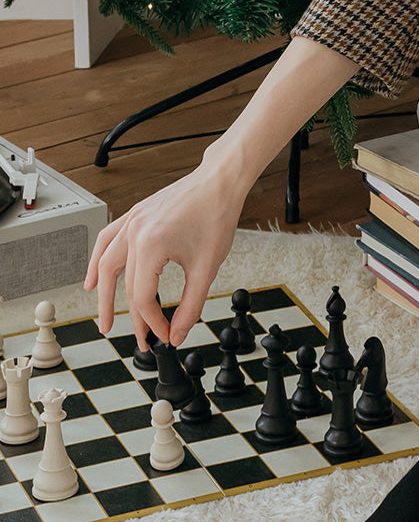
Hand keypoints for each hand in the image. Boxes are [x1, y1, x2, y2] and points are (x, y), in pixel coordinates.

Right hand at [85, 161, 244, 349]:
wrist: (220, 182)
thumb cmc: (217, 216)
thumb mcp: (207, 267)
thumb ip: (190, 305)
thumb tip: (177, 333)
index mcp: (150, 246)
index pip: (142, 298)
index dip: (154, 323)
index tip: (166, 336)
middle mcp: (133, 233)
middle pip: (123, 286)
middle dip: (132, 317)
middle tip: (139, 340)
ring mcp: (130, 222)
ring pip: (104, 264)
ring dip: (103, 294)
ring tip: (105, 318)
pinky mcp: (134, 215)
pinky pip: (107, 242)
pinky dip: (98, 262)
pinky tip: (94, 280)